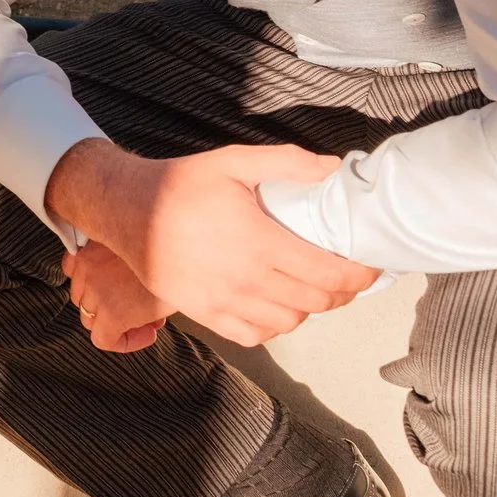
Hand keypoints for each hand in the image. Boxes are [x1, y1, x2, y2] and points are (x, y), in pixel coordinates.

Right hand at [46, 139, 377, 346]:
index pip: (329, 273)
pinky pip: (255, 335)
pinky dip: (275, 326)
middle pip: (316, 301)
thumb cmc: (180, 184)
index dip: (359, 275)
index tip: (369, 267)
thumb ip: (286, 164)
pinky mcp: (205, 313)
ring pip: (289, 321)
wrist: (126, 210)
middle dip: (343, 293)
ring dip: (310, 309)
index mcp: (258, 240)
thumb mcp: (232, 162)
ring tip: (313, 290)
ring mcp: (224, 301)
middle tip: (348, 278)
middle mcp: (245, 277)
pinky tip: (277, 306)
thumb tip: (333, 168)